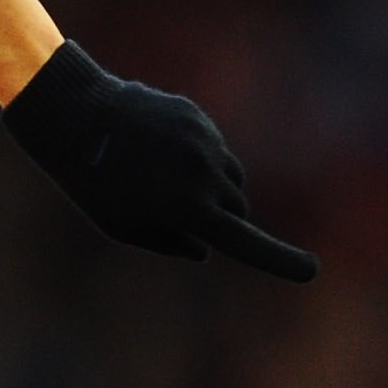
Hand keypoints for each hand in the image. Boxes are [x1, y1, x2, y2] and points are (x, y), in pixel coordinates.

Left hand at [1, 42, 317, 280]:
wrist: (76, 117)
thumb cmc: (92, 183)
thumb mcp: (122, 226)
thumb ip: (168, 242)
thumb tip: (205, 251)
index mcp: (186, 209)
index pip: (244, 241)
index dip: (279, 260)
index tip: (311, 271)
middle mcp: (204, 174)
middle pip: (238, 208)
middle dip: (221, 216)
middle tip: (179, 211)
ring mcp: (204, 142)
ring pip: (231, 177)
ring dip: (213, 186)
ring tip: (164, 178)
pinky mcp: (198, 118)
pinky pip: (214, 147)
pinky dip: (199, 157)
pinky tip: (160, 151)